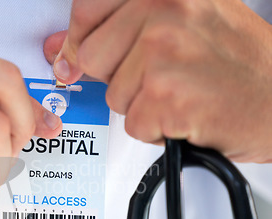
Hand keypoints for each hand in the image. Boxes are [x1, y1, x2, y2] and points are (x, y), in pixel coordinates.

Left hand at [50, 0, 271, 162]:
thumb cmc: (236, 62)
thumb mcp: (179, 24)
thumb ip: (117, 28)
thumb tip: (61, 47)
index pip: (87, 8)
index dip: (82, 39)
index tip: (84, 54)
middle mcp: (165, 10)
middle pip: (92, 57)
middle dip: (118, 76)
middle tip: (160, 75)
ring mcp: (164, 52)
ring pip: (112, 94)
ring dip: (141, 103)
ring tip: (180, 92)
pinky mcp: (166, 95)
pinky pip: (132, 123)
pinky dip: (156, 128)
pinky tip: (186, 112)